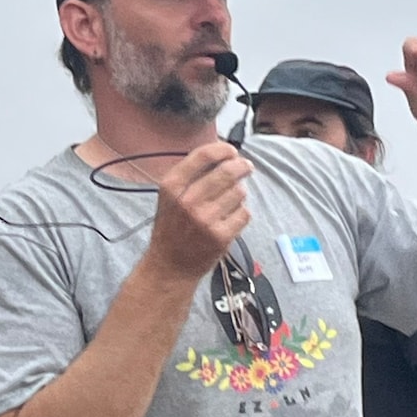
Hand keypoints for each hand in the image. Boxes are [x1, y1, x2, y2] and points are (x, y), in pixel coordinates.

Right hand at [145, 142, 252, 281]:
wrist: (170, 266)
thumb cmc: (172, 227)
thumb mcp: (170, 197)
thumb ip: (191, 175)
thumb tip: (224, 155)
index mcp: (171, 186)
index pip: (203, 156)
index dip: (223, 149)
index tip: (232, 151)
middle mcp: (187, 201)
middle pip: (227, 171)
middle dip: (242, 166)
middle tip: (247, 167)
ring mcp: (205, 219)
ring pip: (239, 192)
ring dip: (238, 194)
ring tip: (228, 203)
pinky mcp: (221, 236)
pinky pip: (244, 213)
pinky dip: (241, 214)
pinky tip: (229, 219)